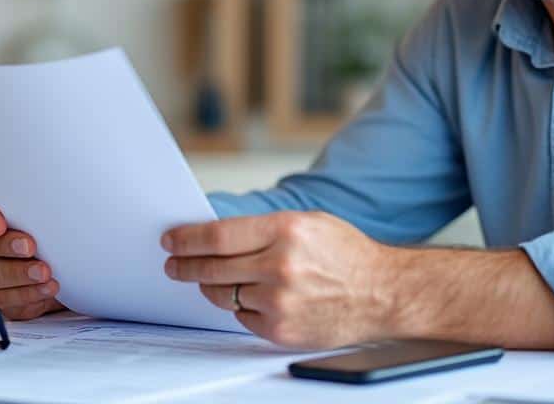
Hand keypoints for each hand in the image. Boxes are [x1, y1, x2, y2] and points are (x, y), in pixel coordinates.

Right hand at [0, 190, 65, 319]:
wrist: (64, 274)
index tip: (0, 224)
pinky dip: (28, 293)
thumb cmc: (52, 239)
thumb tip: (63, 204)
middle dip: (5, 246)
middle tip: (30, 247)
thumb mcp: (50, 222)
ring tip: (44, 273)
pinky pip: (3, 297)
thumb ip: (44, 213)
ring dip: (18, 273)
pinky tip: (46, 288)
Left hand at [161, 211, 398, 347]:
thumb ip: (264, 228)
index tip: (171, 240)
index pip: (218, 236)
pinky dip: (240, 307)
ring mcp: (279, 302)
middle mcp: (280, 266)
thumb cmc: (347, 255)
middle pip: (213, 267)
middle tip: (173, 263)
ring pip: (223, 294)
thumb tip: (216, 235)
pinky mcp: (281, 330)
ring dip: (210, 286)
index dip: (187, 238)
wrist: (383, 293)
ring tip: (208, 279)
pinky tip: (248, 298)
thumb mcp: (308, 223)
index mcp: (286, 230)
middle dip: (185, 265)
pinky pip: (242, 318)